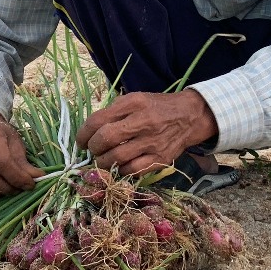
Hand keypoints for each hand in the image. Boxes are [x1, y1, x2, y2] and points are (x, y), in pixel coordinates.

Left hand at [76, 90, 217, 176]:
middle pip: (106, 139)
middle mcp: (143, 122)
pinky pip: (133, 170)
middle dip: (93, 148)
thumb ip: (114, 111)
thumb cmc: (157, 107)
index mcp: (134, 104)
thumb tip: (91, 130)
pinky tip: (119, 166)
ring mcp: (153, 142)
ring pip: (117, 158)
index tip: (81, 141)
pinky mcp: (160, 158)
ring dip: (103, 162)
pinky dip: (121, 171)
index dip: (83, 133)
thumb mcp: (135, 99)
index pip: (98, 120)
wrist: (190, 116)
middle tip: (92, 151)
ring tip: (102, 160)